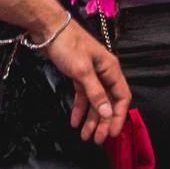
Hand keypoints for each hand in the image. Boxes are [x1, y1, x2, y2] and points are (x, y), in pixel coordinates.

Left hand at [43, 20, 130, 140]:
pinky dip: (80, 109)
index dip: (119, 116)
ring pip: (95, 101)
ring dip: (91, 119)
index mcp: (111, 69)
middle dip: (104, 122)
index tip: (112, 133)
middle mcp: (104, 73)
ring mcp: (91, 74)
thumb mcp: (82, 70)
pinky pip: (83, 96)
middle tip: (98, 140)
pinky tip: (75, 122)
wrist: (48, 28)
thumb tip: (107, 113)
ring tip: (86, 136)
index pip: (122, 97)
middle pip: (108, 102)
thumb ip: (95, 93)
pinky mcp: (78, 74)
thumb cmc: (68, 45)